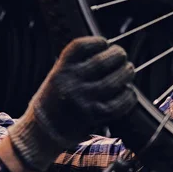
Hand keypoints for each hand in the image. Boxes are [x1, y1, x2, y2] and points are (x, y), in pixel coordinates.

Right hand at [8, 36, 135, 171]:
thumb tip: (111, 52)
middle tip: (122, 56)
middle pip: (102, 62)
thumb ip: (79, 63)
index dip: (98, 42)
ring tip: (128, 71)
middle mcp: (71, 83)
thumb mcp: (58, 74)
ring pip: (114, 81)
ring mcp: (83, 100)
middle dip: (118, 55)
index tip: (105, 43)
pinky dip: (129, 96)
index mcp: (61, 69)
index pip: (82, 47)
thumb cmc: (55, 98)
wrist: (43, 129)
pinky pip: (119, 103)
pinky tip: (128, 92)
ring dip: (126, 73)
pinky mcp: (94, 116)